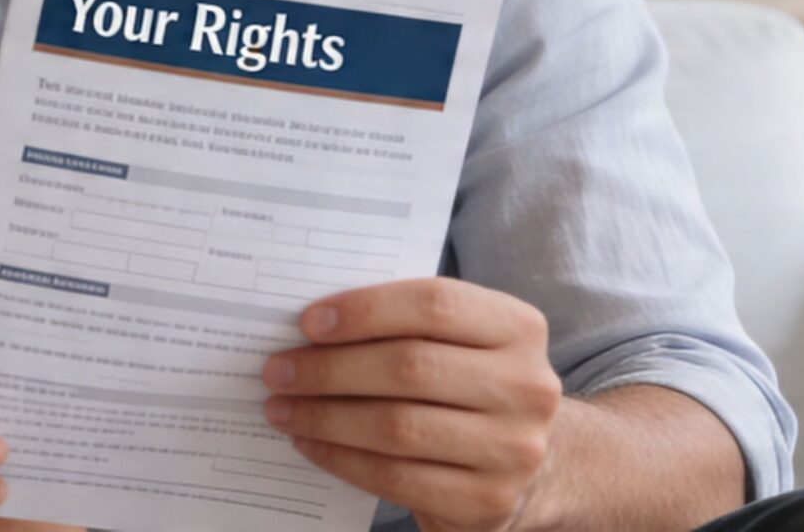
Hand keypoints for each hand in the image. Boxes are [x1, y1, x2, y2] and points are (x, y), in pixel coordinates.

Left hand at [261, 278, 562, 531]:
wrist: (520, 459)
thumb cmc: (464, 383)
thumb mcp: (456, 341)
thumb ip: (403, 323)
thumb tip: (310, 325)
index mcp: (518, 328)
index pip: (434, 304)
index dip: (366, 310)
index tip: (307, 322)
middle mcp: (526, 386)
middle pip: (410, 367)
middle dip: (330, 369)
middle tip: (277, 371)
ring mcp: (512, 448)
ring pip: (398, 427)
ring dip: (326, 417)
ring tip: (282, 408)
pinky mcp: (486, 500)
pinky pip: (396, 477)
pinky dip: (342, 459)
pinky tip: (310, 444)